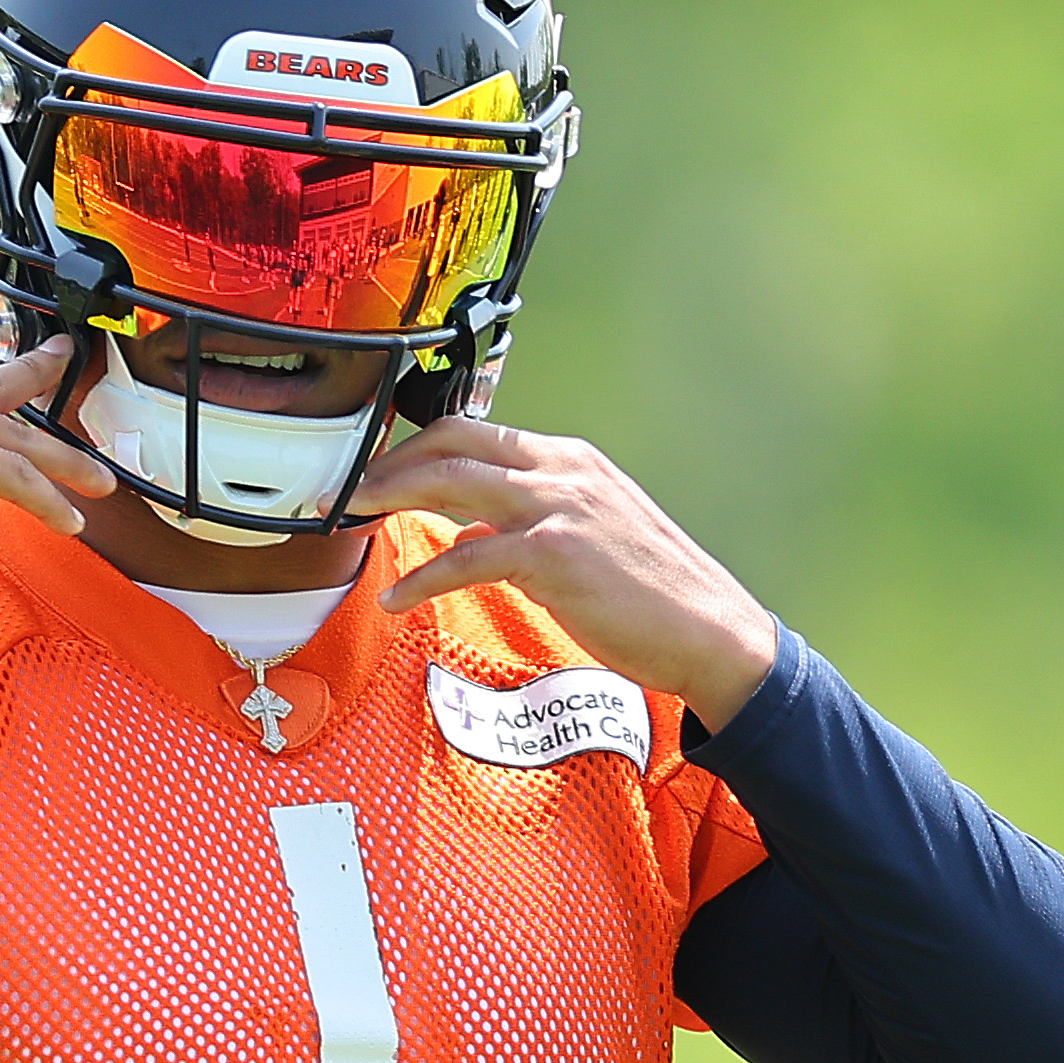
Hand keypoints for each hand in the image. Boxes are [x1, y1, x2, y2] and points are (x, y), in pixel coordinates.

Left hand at [351, 418, 778, 729]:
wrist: (712, 632)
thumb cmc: (655, 594)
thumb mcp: (593, 532)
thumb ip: (535, 518)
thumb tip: (475, 526)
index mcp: (570, 461)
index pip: (476, 430)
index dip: (417, 444)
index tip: (381, 468)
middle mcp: (562, 471)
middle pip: (453, 440)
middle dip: (391, 459)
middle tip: (352, 487)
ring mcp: (558, 509)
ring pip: (450, 480)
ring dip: (390, 496)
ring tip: (353, 518)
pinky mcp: (553, 556)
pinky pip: (466, 556)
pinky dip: (423, 577)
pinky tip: (398, 598)